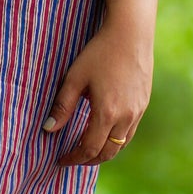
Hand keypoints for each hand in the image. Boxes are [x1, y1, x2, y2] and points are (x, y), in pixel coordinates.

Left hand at [42, 20, 153, 167]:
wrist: (131, 34)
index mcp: (107, 113)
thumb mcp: (75, 78)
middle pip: (107, 152)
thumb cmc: (99, 53)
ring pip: (121, 144)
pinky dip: (116, 139)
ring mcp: (138, 111)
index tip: (61, 159)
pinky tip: (105, 131)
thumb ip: (62, 106)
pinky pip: (130, 131)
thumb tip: (48, 129)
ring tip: (87, 148)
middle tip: (73, 158)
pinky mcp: (143, 103)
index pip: (89, 149)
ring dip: (104, 151)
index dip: (73, 158)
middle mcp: (126, 117)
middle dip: (88, 160)